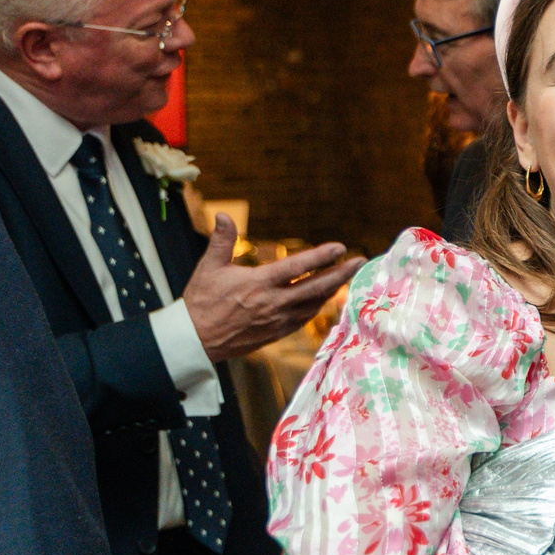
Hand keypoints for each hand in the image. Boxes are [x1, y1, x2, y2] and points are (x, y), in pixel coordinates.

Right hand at [182, 214, 362, 360]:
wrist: (194, 340)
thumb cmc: (201, 302)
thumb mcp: (208, 267)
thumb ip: (221, 240)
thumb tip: (223, 214)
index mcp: (258, 284)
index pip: (297, 267)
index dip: (320, 257)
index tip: (340, 248)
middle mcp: (273, 303)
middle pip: (316, 287)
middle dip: (341, 274)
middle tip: (360, 262)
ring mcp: (277, 320)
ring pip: (313, 304)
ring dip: (332, 290)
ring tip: (346, 277)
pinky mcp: (276, 334)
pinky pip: (304, 318)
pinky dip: (317, 307)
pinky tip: (324, 299)